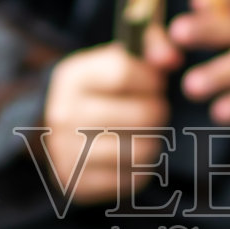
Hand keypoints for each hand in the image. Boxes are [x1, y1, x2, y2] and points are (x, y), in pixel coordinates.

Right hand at [43, 27, 180, 204]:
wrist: (58, 133)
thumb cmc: (102, 92)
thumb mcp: (118, 58)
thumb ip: (151, 45)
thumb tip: (171, 58)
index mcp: (72, 77)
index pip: (123, 73)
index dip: (151, 79)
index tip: (154, 83)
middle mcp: (63, 114)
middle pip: (140, 115)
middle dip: (157, 112)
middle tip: (153, 112)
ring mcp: (66, 152)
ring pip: (140, 151)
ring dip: (152, 142)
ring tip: (144, 134)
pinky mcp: (77, 183)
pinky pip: (132, 180)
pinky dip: (140, 169)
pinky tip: (130, 157)